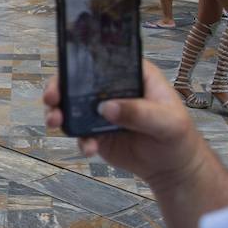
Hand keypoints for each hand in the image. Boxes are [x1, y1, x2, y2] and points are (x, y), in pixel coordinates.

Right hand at [43, 60, 205, 188]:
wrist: (173, 167)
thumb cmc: (177, 135)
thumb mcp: (166, 121)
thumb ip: (139, 112)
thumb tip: (106, 108)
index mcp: (131, 74)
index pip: (103, 60)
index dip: (80, 62)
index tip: (65, 70)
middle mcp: (111, 89)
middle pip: (78, 81)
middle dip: (59, 88)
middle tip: (51, 99)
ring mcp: (101, 111)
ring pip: (71, 105)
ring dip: (59, 112)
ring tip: (55, 122)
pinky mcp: (95, 132)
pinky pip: (78, 132)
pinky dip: (78, 139)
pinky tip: (89, 149)